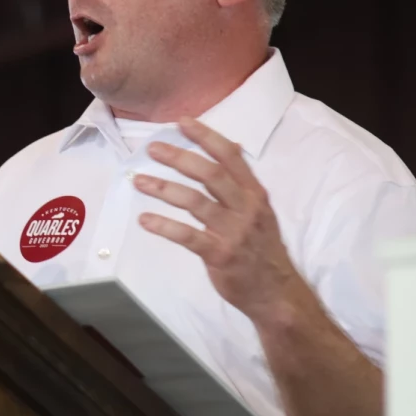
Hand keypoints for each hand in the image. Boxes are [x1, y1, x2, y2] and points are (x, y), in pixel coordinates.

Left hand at [133, 117, 311, 324]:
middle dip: (180, 158)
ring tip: (139, 181)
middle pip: (210, 174)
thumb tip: (233, 146)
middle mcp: (246, 208)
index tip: (183, 122)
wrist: (276, 293)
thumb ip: (242, 183)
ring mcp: (233, 232)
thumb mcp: (260, 212)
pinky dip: (164, 226)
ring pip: (195, 202)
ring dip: (163, 188)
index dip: (206, 137)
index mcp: (255, 195)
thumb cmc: (261, 250)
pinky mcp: (220, 254)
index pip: (231, 157)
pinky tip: (145, 220)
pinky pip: (187, 236)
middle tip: (153, 148)